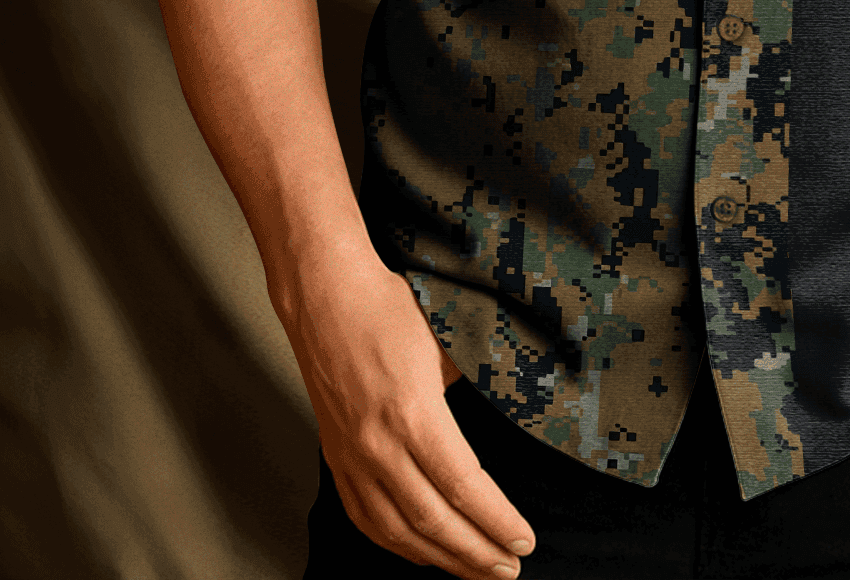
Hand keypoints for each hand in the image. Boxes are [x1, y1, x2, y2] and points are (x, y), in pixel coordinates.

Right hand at [272, 246, 534, 578]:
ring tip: (475, 570)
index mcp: (414, 415)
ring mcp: (352, 457)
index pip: (464, 487)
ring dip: (440, 559)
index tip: (524, 540)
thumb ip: (473, 386)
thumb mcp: (447, 341)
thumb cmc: (389, 310)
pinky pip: (365, 517)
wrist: (326, 298)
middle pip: (434, 521)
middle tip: (510, 569)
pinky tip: (419, 552)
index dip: (497, 521)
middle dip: (476, 553)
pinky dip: (396, 544)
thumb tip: (507, 406)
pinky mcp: (336, 457)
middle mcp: (379, 446)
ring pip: (398, 530)